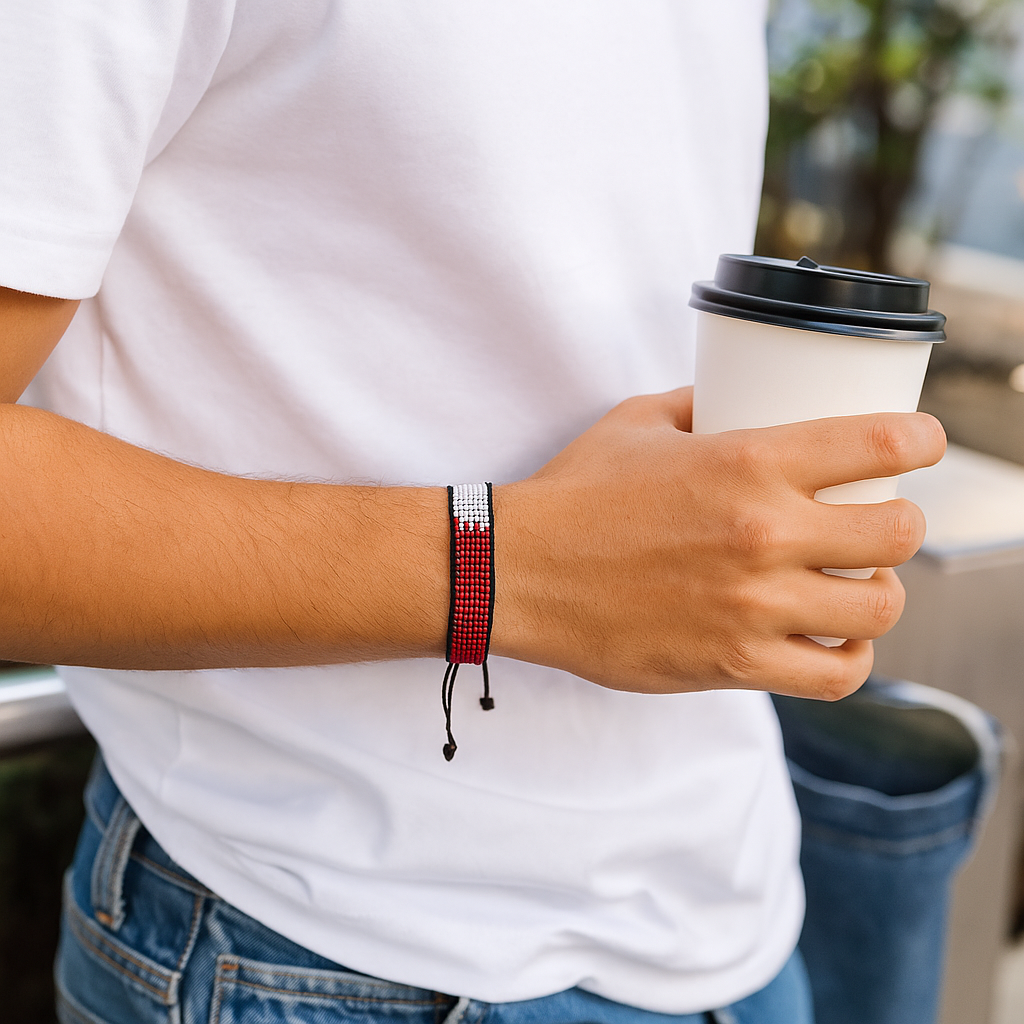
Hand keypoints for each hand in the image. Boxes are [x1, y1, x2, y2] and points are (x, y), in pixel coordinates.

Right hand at [491, 387, 945, 699]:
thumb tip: (736, 396)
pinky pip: (835, 674)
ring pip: (879, 609)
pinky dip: (850, 658)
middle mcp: (764, 533)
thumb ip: (701, 403)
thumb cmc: (574, 494)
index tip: (923, 443)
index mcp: (747, 461)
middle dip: (903, 525)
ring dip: (881, 593)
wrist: (518, 572)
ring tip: (859, 585)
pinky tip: (835, 641)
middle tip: (878, 524)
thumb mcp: (637, 422)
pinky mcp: (735, 664)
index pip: (881, 443)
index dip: (923, 440)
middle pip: (899, 534)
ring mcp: (753, 605)